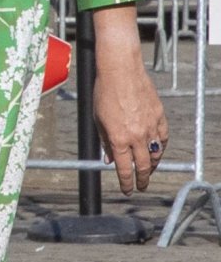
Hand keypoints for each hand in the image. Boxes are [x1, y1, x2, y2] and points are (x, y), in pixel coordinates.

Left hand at [92, 7, 168, 194]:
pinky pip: (163, 138)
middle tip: (141, 186)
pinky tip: (157, 151)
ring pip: (155, 154)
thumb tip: (110, 159)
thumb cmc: (105, 93)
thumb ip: (105, 142)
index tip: (127, 190)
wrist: (121, 70)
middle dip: (142, 180)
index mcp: (118, 138)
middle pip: (142, 166)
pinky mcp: (159, 116)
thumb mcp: (99, 120)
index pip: (124, 169)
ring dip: (151, 165)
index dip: (126, 183)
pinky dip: (160, 147)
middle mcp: (136, 135)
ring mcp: (150, 126)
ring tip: (147, 170)